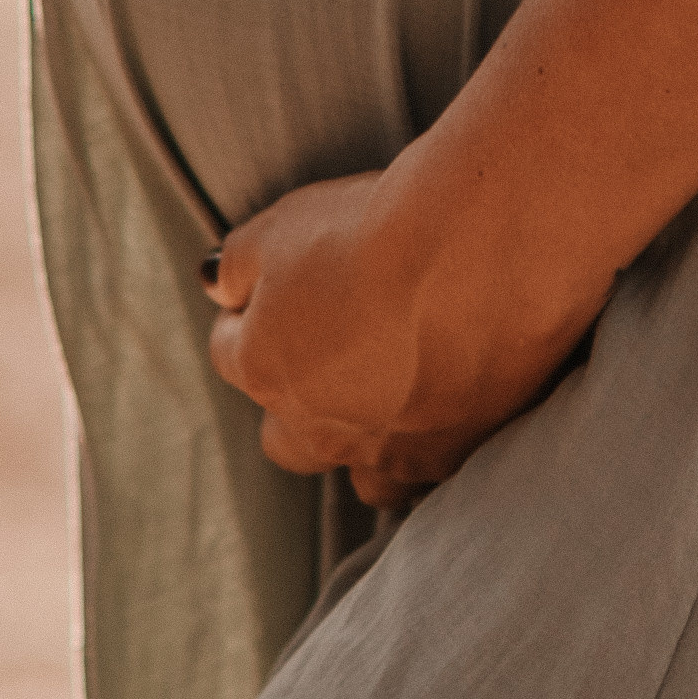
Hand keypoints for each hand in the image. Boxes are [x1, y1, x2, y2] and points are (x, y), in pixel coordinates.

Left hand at [203, 168, 598, 507]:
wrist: (481, 249)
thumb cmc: (376, 229)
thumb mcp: (283, 224)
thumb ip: (237, 263)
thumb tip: (216, 285)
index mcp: (265, 367)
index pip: (231, 353)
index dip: (249, 317)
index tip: (276, 291)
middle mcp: (318, 424)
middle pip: (285, 438)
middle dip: (295, 403)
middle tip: (331, 354)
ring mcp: (387, 448)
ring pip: (360, 472)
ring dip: (365, 442)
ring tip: (394, 399)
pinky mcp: (453, 454)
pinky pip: (429, 474)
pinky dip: (429, 449)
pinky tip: (447, 412)